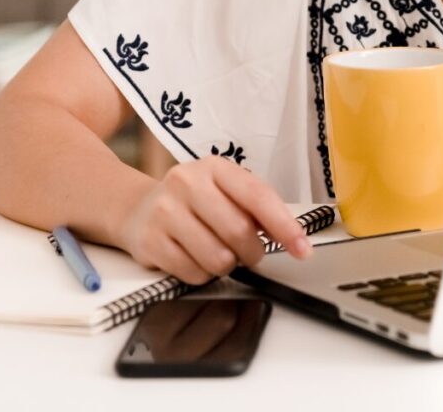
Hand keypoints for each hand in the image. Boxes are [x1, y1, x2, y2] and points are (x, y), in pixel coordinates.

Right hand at [119, 156, 312, 284]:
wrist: (138, 209)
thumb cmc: (194, 203)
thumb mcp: (224, 192)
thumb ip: (255, 208)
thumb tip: (293, 237)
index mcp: (214, 167)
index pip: (258, 196)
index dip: (284, 225)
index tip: (303, 249)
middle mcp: (187, 182)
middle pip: (239, 231)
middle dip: (252, 252)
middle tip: (249, 253)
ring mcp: (165, 211)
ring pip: (218, 258)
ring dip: (226, 265)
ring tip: (216, 252)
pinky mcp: (150, 241)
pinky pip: (193, 274)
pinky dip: (201, 274)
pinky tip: (193, 258)